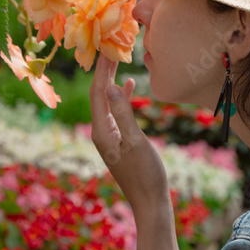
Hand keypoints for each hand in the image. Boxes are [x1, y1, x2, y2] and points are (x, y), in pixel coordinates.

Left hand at [89, 55, 170, 213]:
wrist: (150, 203)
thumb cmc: (146, 174)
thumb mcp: (136, 141)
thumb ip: (124, 113)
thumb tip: (112, 86)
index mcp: (101, 130)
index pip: (98, 92)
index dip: (102, 69)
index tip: (107, 47)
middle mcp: (100, 131)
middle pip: (99, 93)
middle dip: (104, 70)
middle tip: (110, 46)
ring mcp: (108, 136)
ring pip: (107, 100)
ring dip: (112, 80)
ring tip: (118, 59)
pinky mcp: (118, 139)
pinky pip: (115, 111)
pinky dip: (121, 96)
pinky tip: (129, 85)